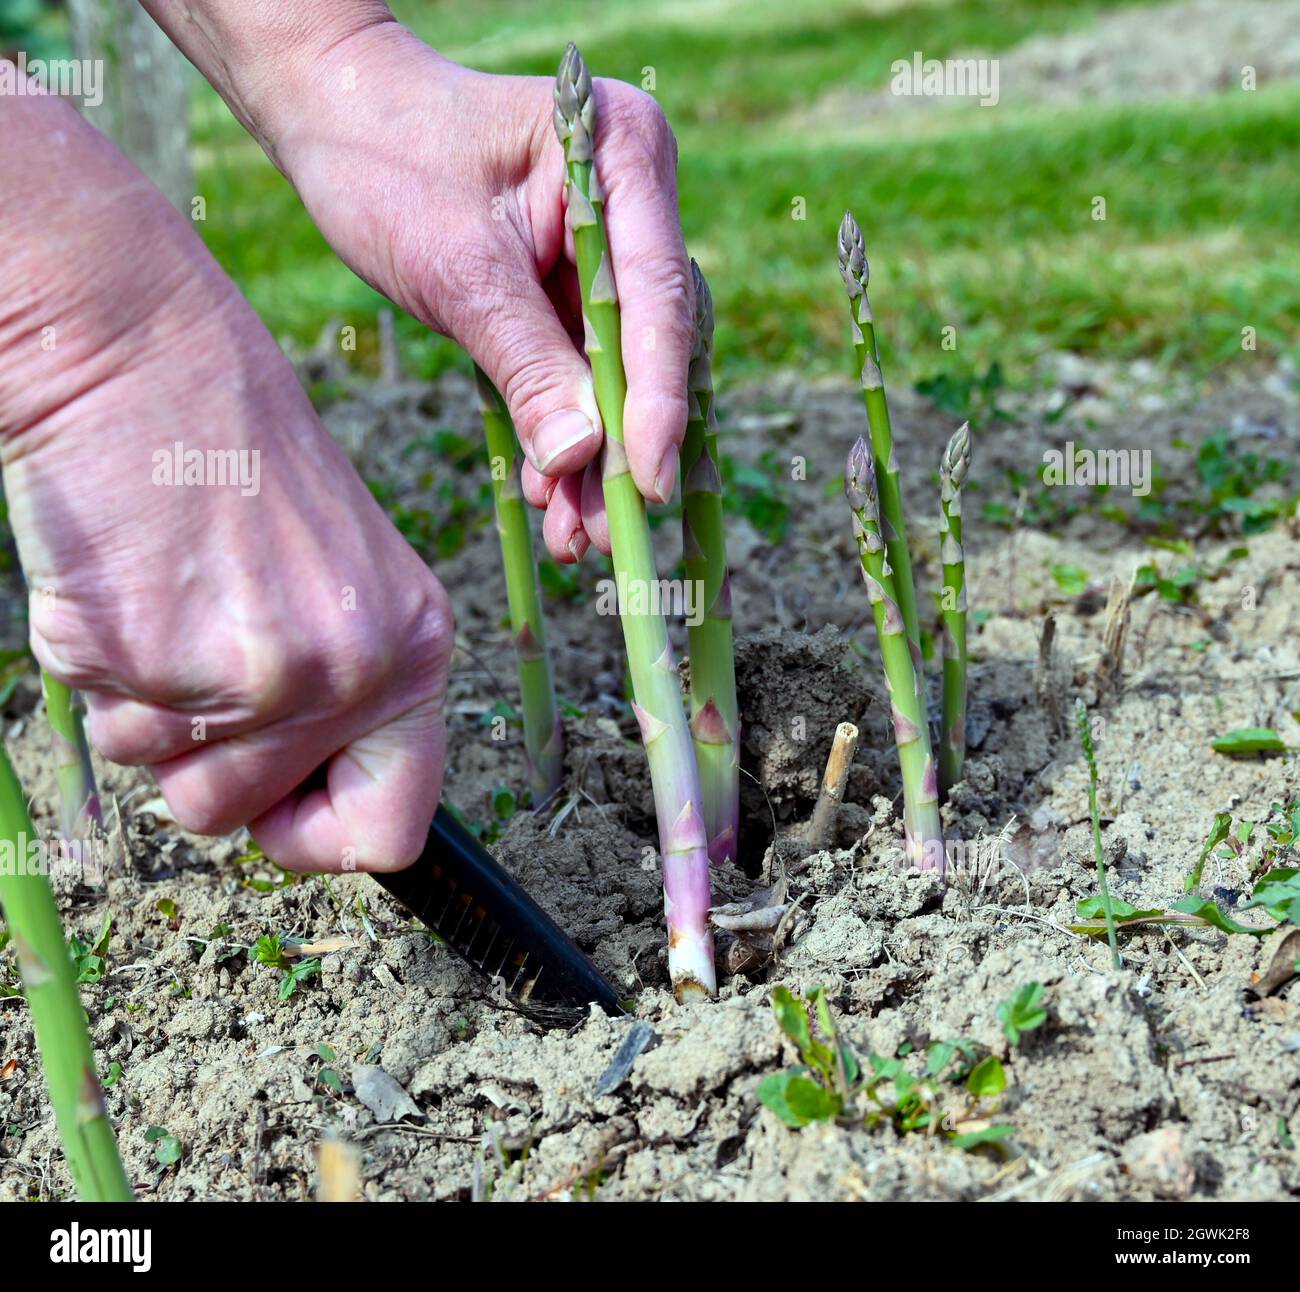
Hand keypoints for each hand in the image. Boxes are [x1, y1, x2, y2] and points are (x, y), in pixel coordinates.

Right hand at [0, 105, 451, 872]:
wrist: (141, 352)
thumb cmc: (237, 461)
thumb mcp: (343, 580)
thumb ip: (344, 694)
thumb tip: (305, 809)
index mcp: (414, 650)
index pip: (392, 831)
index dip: (320, 840)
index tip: (279, 808)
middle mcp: (352, 671)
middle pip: (243, 819)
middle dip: (200, 761)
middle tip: (196, 651)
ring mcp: (253, 669)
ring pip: (163, 782)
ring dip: (146, 711)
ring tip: (168, 598)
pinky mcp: (149, 654)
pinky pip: (98, 719)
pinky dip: (94, 665)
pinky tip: (125, 576)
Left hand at [261, 23, 695, 561]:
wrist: (336, 119)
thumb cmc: (385, 158)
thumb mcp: (454, 268)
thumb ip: (524, 360)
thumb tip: (581, 458)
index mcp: (621, 155)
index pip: (656, 296)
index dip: (657, 399)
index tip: (649, 484)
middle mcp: (635, 201)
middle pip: (651, 344)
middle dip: (625, 446)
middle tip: (607, 534)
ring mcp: (609, 248)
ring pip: (619, 372)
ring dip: (595, 459)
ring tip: (573, 538)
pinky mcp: (575, 289)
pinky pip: (581, 373)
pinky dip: (564, 434)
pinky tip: (547, 491)